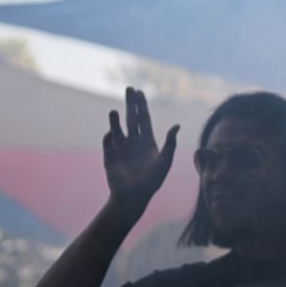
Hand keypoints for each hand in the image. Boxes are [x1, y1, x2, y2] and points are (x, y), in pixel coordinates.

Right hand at [102, 87, 178, 214]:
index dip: (142, 105)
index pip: (144, 119)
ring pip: (117, 129)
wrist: (134, 198)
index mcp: (147, 141)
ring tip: (114, 112)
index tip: (139, 91)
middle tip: (129, 88)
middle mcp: (133, 142)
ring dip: (115, 120)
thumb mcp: (164, 162)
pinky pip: (108, 144)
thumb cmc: (152, 182)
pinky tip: (111, 133)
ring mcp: (121, 149)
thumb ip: (170, 144)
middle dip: (130, 104)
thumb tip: (177, 126)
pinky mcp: (109, 157)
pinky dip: (109, 138)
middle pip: (131, 118)